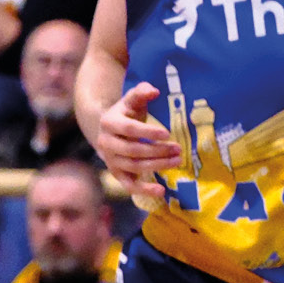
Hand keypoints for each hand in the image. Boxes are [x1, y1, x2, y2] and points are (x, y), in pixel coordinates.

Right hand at [96, 81, 180, 198]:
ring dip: (157, 165)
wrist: (110, 131)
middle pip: (133, 150)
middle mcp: (106, 143)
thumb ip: (142, 92)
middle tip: (178, 149)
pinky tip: (161, 191)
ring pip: (134, 166)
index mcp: (109, 122)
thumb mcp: (132, 100)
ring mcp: (110, 161)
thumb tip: (154, 91)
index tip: (167, 133)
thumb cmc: (127, 113)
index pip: (129, 129)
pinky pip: (129, 185)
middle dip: (157, 151)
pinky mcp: (117, 174)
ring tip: (177, 161)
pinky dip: (144, 190)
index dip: (147, 132)